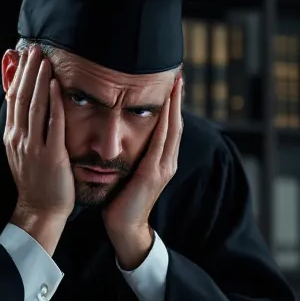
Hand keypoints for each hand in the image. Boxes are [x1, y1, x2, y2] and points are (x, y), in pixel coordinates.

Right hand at [4, 45, 72, 253]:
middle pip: (21, 97)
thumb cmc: (37, 182)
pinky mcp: (50, 155)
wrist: (40, 211)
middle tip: (33, 48)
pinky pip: (52, 124)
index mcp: (12, 136)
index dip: (15, 75)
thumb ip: (25, 129)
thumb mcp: (24, 152)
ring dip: (39, 80)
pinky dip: (54, 102)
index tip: (20, 55)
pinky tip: (57, 85)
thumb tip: (25, 107)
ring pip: (34, 106)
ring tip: (44, 59)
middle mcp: (18, 138)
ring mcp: (33, 147)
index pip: (12, 98)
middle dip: (26, 71)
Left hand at [105, 72, 183, 269]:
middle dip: (177, 98)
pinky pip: (161, 141)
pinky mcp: (154, 173)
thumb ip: (132, 153)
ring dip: (174, 104)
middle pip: (176, 122)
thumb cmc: (122, 200)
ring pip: (173, 128)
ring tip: (175, 83)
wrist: (124, 226)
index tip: (171, 82)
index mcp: (162, 160)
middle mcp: (168, 161)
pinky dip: (165, 122)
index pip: (170, 125)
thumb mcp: (129, 170)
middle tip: (178, 74)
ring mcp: (163, 167)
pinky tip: (164, 107)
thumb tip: (122, 134)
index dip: (172, 103)